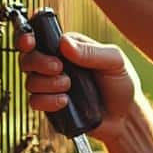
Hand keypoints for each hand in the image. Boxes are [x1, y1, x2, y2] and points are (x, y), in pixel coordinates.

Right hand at [15, 30, 139, 142]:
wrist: (125, 116)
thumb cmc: (121, 83)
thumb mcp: (114, 62)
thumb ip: (92, 52)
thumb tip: (64, 44)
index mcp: (68, 47)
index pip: (39, 36)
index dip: (26, 37)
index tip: (30, 42)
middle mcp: (55, 64)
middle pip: (28, 58)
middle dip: (38, 62)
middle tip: (59, 68)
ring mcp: (51, 85)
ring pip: (30, 81)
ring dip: (47, 84)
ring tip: (68, 87)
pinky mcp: (51, 105)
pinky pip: (35, 102)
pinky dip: (47, 101)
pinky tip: (65, 102)